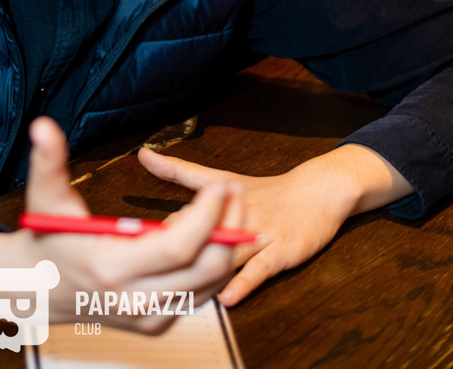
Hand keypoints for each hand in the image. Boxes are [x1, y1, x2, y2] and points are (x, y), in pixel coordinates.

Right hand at [0, 117, 243, 331]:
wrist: (38, 289)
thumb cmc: (44, 240)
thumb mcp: (44, 198)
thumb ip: (48, 161)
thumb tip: (43, 125)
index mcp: (111, 267)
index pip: (178, 246)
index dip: (205, 215)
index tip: (219, 185)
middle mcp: (134, 299)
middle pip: (205, 269)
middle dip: (229, 228)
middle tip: (236, 192)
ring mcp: (148, 316)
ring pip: (209, 286)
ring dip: (228, 247)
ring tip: (231, 208)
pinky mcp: (155, 323)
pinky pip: (198, 297)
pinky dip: (214, 267)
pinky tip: (214, 236)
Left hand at [137, 142, 411, 306]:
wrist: (318, 192)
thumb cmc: (267, 191)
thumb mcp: (223, 177)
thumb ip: (180, 171)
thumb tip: (142, 155)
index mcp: (221, 189)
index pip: (187, 185)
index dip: (162, 198)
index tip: (134, 223)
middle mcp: (238, 208)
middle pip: (203, 226)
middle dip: (176, 242)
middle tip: (149, 260)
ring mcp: (259, 231)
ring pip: (227, 250)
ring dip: (205, 266)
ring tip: (179, 285)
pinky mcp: (280, 251)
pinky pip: (259, 270)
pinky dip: (243, 283)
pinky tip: (228, 297)